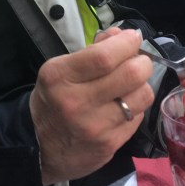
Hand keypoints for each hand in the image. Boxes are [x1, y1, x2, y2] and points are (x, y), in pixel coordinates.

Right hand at [29, 28, 153, 185]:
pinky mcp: (110, 144)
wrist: (41, 149)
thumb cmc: (53, 101)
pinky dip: (135, 107)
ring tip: (130, 85)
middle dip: (142, 62)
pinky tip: (122, 106)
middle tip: (138, 61)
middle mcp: (76, 102)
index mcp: (60, 77)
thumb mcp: (61, 69)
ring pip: (142, 95)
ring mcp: (95, 126)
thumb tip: (122, 36)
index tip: (132, 38)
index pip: (104, 56)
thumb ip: (93, 50)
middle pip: (131, 74)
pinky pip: (138, 116)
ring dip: (141, 85)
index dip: (127, 43)